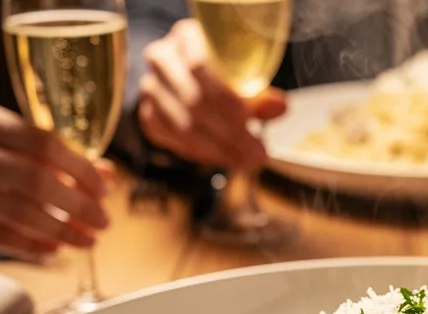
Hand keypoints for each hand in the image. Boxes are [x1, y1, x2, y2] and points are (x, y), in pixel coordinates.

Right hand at [139, 19, 286, 169]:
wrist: (187, 77)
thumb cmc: (222, 75)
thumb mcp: (244, 77)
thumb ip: (260, 93)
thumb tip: (280, 106)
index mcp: (187, 37)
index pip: (201, 67)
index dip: (226, 99)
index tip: (251, 124)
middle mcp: (162, 58)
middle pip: (192, 100)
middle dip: (229, 134)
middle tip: (256, 155)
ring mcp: (150, 87)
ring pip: (181, 124)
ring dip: (216, 149)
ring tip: (244, 161)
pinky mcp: (147, 114)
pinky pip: (171, 139)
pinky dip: (199, 153)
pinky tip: (222, 159)